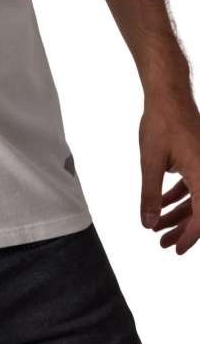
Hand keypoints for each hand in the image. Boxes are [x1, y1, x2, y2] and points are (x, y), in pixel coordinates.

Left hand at [139, 79, 199, 253]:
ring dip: (178, 214)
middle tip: (164, 244)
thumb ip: (150, 195)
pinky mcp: (199, 159)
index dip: (190, 236)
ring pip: (196, 199)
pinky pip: (193, 185)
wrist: (169, 95)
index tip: (176, 248)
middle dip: (182, 229)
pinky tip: (163, 205)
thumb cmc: (161, 123)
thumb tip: (148, 223)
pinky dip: (179, 197)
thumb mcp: (151, 162)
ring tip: (158, 229)